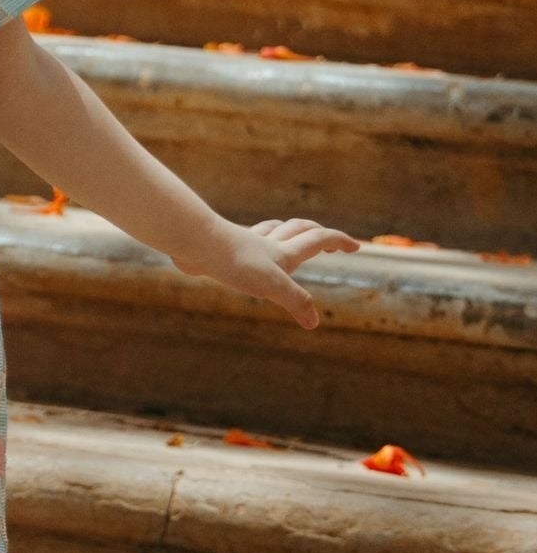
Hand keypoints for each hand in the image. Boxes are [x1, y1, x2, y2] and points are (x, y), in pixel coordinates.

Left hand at [168, 216, 360, 329]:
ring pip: (275, 232)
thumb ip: (296, 301)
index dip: (339, 241)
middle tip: (330, 242)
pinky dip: (258, 240)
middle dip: (319, 234)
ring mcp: (247, 244)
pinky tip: (251, 247)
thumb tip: (314, 322)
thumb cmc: (234, 262)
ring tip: (292, 238)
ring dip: (289, 232)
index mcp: (284, 252)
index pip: (319, 239)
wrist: (196, 244)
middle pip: (301, 230)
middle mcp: (269, 244)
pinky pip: (248, 241)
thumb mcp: (272, 285)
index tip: (356, 246)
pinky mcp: (227, 249)